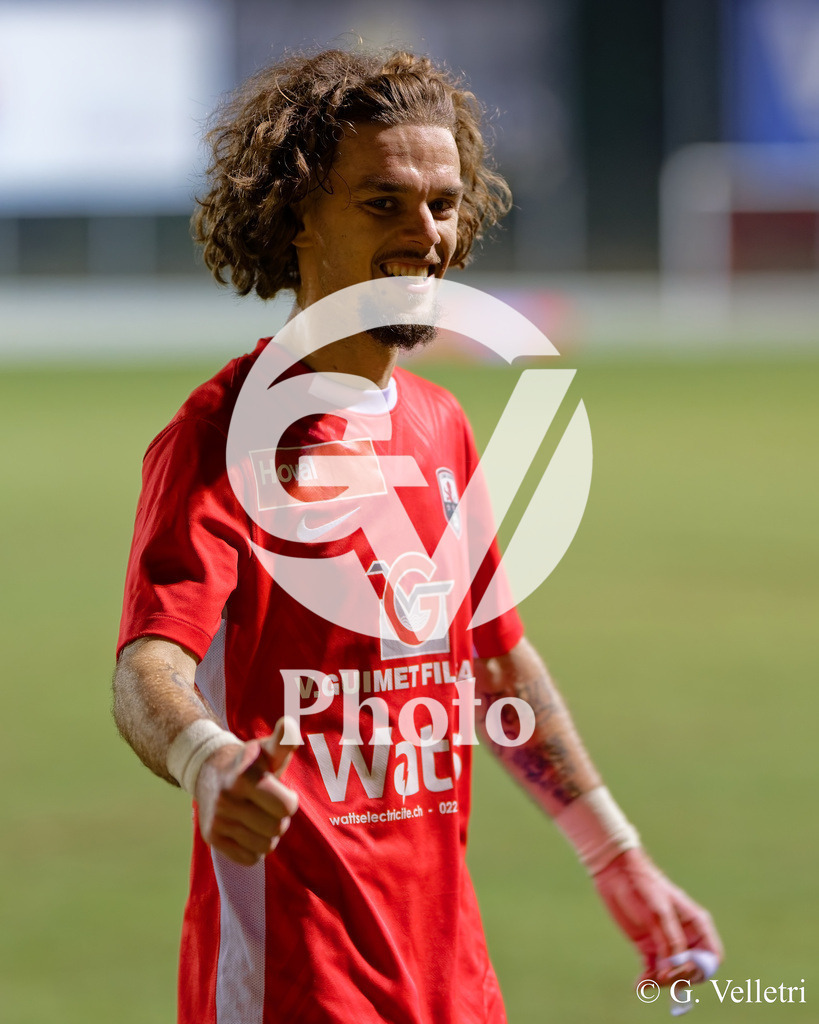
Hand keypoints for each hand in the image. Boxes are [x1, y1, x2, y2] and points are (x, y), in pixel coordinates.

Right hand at [194, 717, 298, 865]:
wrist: (208, 770)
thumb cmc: (249, 762)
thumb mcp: (266, 750)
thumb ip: (283, 741)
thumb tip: (291, 726)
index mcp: (244, 776)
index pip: (286, 806)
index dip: (289, 801)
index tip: (282, 792)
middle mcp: (227, 798)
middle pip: (277, 828)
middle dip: (279, 819)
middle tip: (270, 806)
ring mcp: (217, 820)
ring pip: (264, 846)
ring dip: (268, 835)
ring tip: (259, 817)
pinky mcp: (211, 837)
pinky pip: (248, 859)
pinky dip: (254, 849)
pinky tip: (248, 830)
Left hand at [593, 848, 722, 985]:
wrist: (616, 871)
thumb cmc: (644, 885)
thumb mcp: (660, 911)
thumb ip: (671, 940)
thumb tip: (676, 969)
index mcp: (696, 923)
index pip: (712, 955)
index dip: (702, 968)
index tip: (682, 969)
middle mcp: (684, 935)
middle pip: (692, 969)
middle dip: (679, 977)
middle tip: (661, 978)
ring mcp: (665, 942)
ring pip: (672, 972)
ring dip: (661, 982)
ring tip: (645, 982)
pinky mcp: (648, 945)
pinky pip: (653, 970)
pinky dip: (648, 979)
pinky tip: (639, 984)